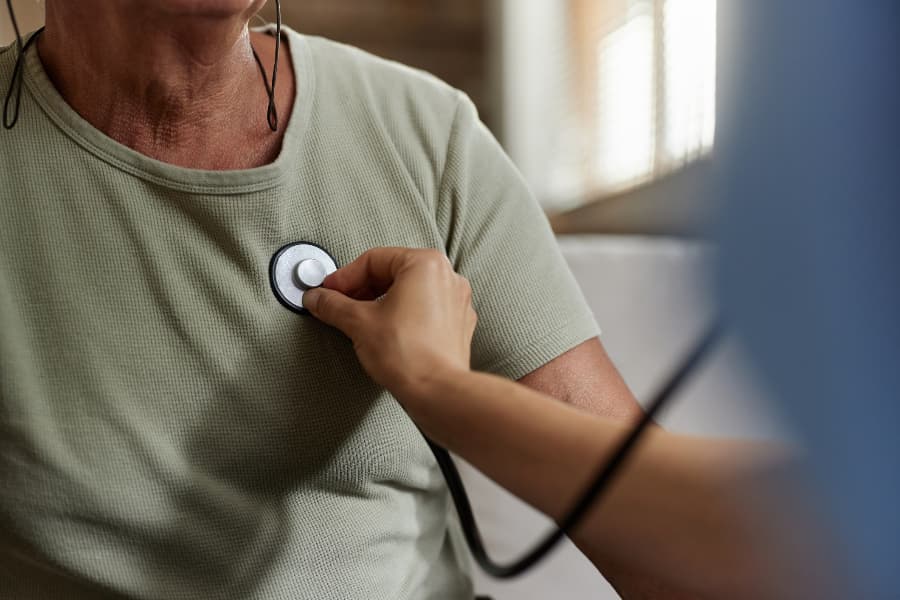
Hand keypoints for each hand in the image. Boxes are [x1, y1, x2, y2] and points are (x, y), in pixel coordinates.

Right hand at [304, 248, 477, 401]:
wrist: (437, 391)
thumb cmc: (408, 354)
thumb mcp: (358, 322)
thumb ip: (333, 305)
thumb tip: (319, 298)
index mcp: (425, 264)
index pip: (374, 260)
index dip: (345, 276)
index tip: (329, 290)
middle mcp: (447, 276)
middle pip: (393, 272)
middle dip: (362, 288)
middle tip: (340, 303)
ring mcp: (456, 300)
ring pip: (410, 291)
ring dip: (381, 301)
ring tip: (360, 319)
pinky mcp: (458, 324)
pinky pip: (424, 309)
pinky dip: (402, 315)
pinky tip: (385, 332)